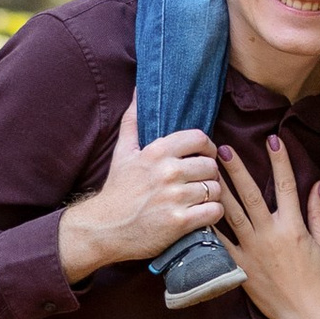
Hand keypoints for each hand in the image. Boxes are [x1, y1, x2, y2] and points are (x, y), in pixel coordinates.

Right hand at [60, 103, 222, 280]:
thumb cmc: (117, 190)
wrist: (104, 229)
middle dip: (208, 174)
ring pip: (215, 189)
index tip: (203, 157)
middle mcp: (168, 172)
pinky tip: (200, 214)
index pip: (200, 138)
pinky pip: (215, 211)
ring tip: (198, 199)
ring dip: (210, 195)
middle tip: (199, 181)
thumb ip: (133, 120)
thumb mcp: (123, 152)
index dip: (207, 148)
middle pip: (211, 165)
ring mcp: (175, 198)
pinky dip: (212, 213)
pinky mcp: (180, 222)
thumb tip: (138, 90)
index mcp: (157, 152)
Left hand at [216, 136, 319, 318]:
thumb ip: (318, 212)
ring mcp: (252, 249)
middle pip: (251, 194)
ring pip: (231, 213)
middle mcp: (270, 233)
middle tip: (222, 148)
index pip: (286, 185)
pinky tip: (196, 210)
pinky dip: (207, 227)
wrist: (307, 315)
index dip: (280, 161)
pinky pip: (220, 244)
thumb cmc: (319, 280)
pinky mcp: (240, 266)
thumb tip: (319, 183)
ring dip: (219, 190)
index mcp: (293, 226)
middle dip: (237, 169)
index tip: (273, 140)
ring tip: (207, 172)